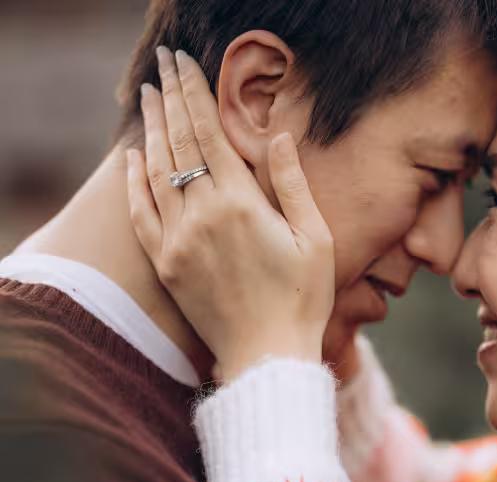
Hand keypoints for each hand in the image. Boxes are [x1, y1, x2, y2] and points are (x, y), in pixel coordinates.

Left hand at [127, 47, 334, 380]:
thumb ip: (294, 185)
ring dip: (151, 131)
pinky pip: (141, 214)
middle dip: (170, 99)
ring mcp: (179, 241)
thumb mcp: (315, 239)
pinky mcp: (167, 265)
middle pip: (179, 144)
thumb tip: (278, 135)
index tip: (185, 62)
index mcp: (241, 205)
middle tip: (163, 66)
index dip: (195, 93)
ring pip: (156, 172)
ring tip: (148, 98)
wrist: (267, 356)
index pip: (209, 133)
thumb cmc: (302, 300)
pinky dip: (134, 182)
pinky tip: (133, 158)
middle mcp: (202, 216)